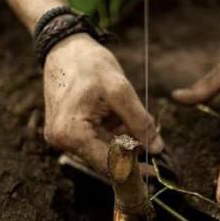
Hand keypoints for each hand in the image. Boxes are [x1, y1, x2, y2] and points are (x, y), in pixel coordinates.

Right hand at [43, 33, 162, 173]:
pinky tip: (116, 114)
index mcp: (71, 133)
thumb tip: (157, 148)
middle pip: (105, 159)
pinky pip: (95, 140)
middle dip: (129, 148)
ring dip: (121, 138)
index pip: (108, 164)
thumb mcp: (121, 90)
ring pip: (102, 150)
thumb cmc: (89, 64)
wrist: (65, 47)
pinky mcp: (66, 131)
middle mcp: (62, 141)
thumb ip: (140, 122)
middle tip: (150, 134)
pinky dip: (111, 131)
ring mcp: (62, 137)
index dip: (134, 170)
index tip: (155, 173)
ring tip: (126, 113)